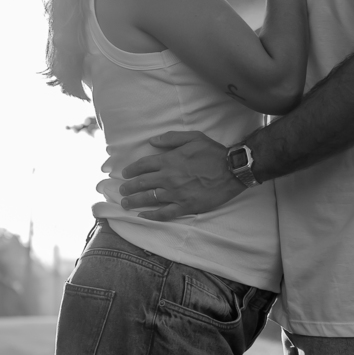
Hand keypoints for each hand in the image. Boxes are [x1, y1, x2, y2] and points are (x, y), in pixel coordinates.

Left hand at [118, 130, 244, 218]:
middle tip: (122, 191)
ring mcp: (176, 193)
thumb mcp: (193, 137)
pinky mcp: (185, 206)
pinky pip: (164, 213)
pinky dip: (151, 216)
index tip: (125, 174)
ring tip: (125, 204)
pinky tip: (142, 216)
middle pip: (142, 183)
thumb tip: (152, 141)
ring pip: (149, 199)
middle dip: (128, 188)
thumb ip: (171, 138)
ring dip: (134, 201)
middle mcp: (168, 178)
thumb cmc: (213, 152)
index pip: (143, 165)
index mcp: (169, 161)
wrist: (231, 170)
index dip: (132, 170)